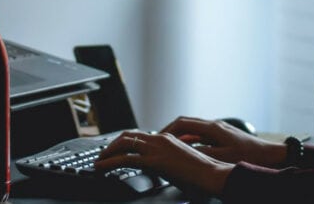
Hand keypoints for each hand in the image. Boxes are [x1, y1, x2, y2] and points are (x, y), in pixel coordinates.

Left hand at [94, 131, 233, 195]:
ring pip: (123, 144)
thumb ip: (169, 167)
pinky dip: (109, 162)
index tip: (116, 150)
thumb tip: (163, 174)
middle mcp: (160, 139)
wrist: (214, 176)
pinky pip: (124, 159)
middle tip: (103, 155)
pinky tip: (101, 168)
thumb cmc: (203, 177)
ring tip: (99, 162)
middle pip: (128, 136)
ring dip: (108, 153)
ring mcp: (157, 148)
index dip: (124, 142)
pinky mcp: (154, 160)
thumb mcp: (182, 168)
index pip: (140, 136)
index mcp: (168, 139)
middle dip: (112, 145)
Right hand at [162, 116, 286, 166]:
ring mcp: (219, 129)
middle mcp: (215, 125)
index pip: (182, 123)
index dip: (167, 130)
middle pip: (186, 123)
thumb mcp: (223, 157)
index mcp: (212, 128)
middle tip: (158, 141)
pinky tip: (188, 150)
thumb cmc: (249, 156)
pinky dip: (191, 140)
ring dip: (181, 136)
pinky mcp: (224, 135)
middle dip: (171, 131)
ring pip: (193, 129)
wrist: (271, 155)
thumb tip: (183, 151)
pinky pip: (201, 134)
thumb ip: (201, 153)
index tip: (156, 138)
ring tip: (169, 146)